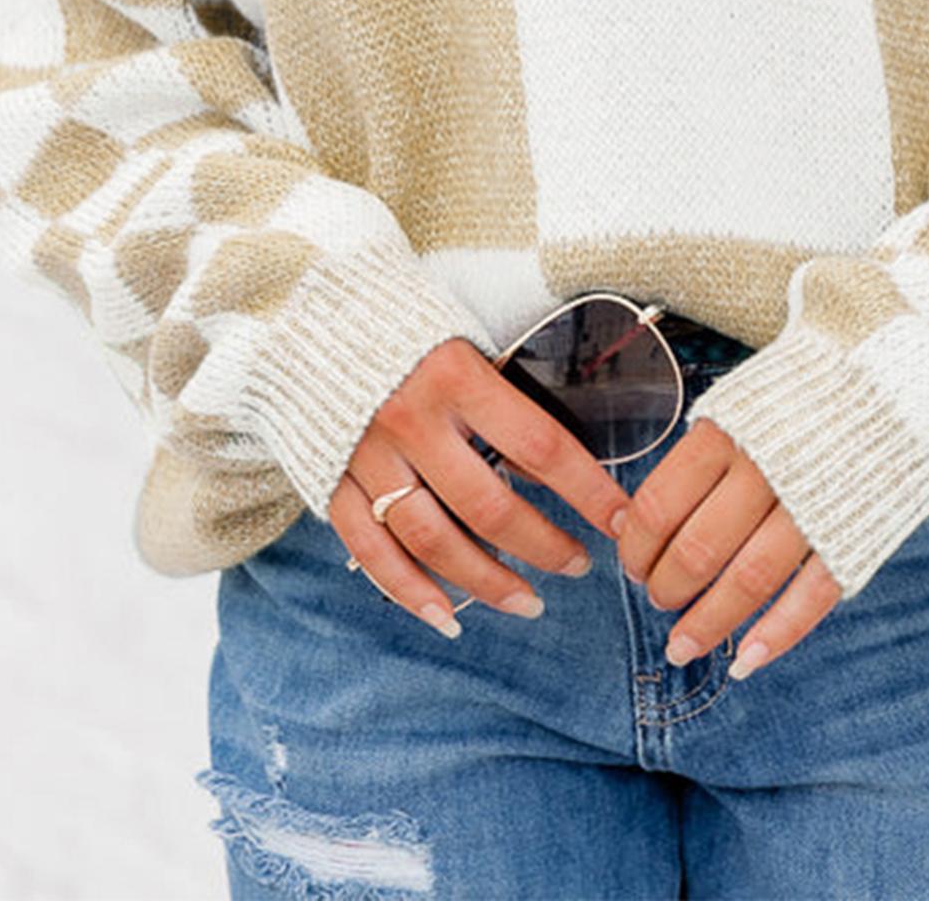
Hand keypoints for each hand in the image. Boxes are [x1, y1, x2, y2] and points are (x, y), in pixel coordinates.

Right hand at [330, 337, 632, 634]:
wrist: (305, 313)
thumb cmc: (403, 327)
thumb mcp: (465, 345)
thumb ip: (503, 404)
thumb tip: (552, 474)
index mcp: (455, 375)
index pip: (540, 446)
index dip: (587, 491)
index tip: (622, 521)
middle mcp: (410, 419)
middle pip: (489, 507)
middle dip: (543, 547)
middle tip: (578, 565)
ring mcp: (365, 455)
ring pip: (433, 540)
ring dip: (487, 582)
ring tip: (529, 602)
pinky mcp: (330, 480)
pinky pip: (371, 551)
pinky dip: (409, 591)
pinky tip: (446, 617)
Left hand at [615, 419, 840, 677]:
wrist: (894, 383)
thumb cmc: (800, 398)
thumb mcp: (739, 405)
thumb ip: (693, 457)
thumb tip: (634, 519)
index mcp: (728, 432)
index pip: (661, 506)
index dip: (637, 547)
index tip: (632, 564)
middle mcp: (765, 470)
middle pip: (697, 550)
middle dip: (667, 587)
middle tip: (658, 599)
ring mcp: (812, 506)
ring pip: (748, 581)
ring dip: (708, 623)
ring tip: (682, 645)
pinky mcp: (853, 534)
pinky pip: (812, 596)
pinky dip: (777, 635)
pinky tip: (746, 659)